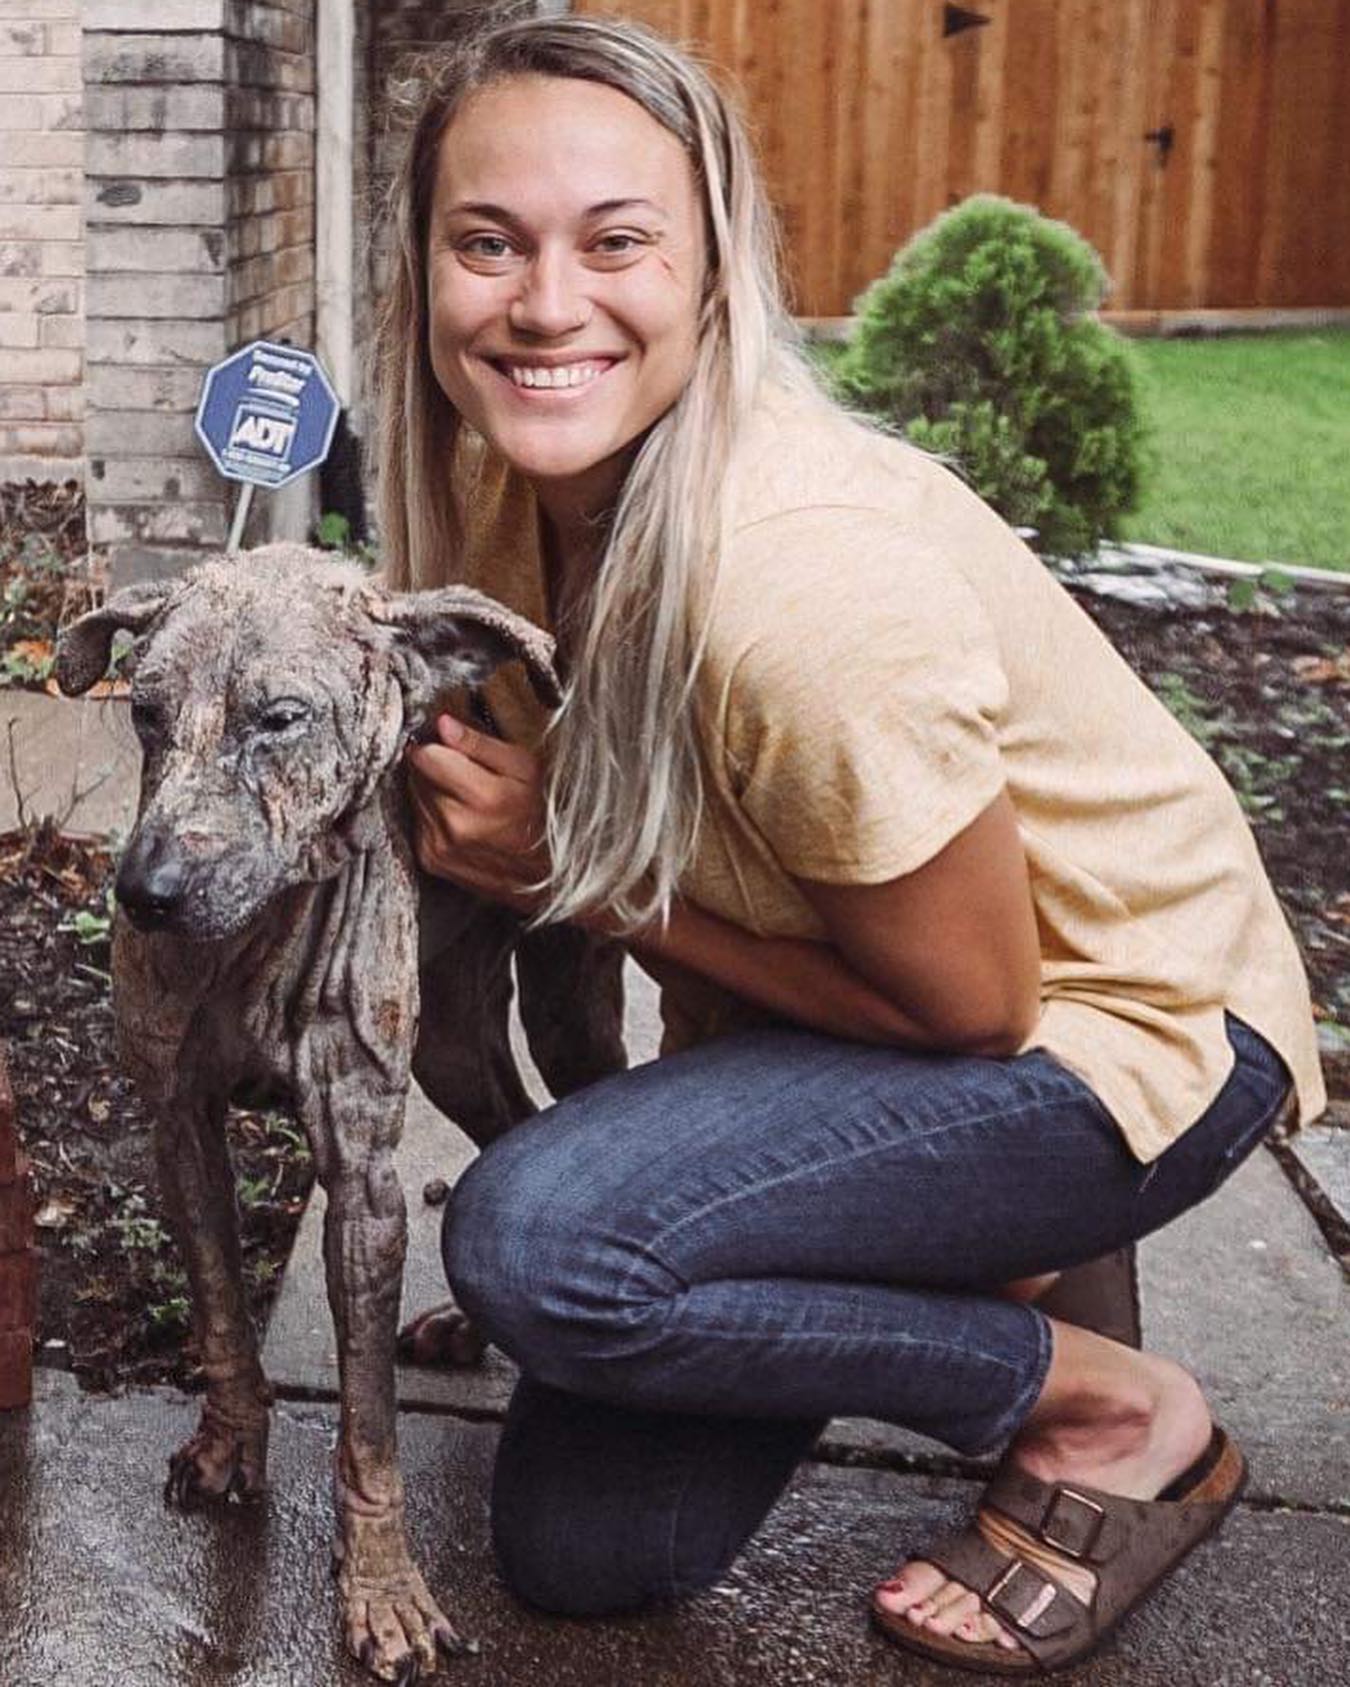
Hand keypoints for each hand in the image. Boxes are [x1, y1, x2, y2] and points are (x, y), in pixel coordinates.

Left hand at [404, 713, 550, 913]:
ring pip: (416, 797)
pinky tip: (463, 819)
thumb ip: (480, 744)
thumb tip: (443, 723)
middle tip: (471, 776)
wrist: (548, 875)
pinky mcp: (431, 860)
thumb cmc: (543, 815)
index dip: (438, 745)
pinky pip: (418, 821)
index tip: (452, 748)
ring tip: (470, 800)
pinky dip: (434, 815)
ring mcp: (439, 847)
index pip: (425, 755)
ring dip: (436, 792)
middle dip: (439, 768)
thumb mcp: (525, 768)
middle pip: (418, 774)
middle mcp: (454, 825)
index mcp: (481, 797)